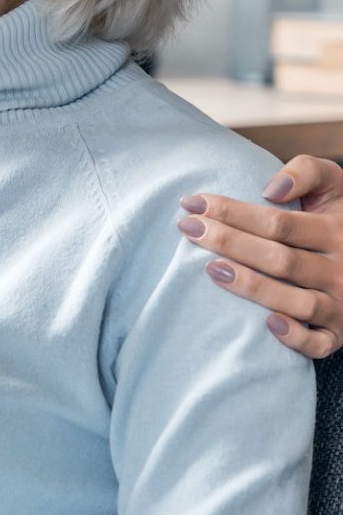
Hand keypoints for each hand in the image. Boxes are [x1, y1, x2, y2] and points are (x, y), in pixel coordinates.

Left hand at [175, 154, 342, 358]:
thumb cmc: (339, 214)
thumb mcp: (334, 183)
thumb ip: (306, 172)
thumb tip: (271, 189)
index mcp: (335, 230)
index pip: (278, 223)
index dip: (233, 212)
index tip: (193, 203)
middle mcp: (339, 268)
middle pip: (279, 259)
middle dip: (229, 243)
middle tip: (187, 229)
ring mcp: (340, 304)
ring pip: (296, 301)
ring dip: (252, 287)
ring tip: (211, 269)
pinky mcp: (339, 333)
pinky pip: (320, 343)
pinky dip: (296, 337)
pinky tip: (266, 324)